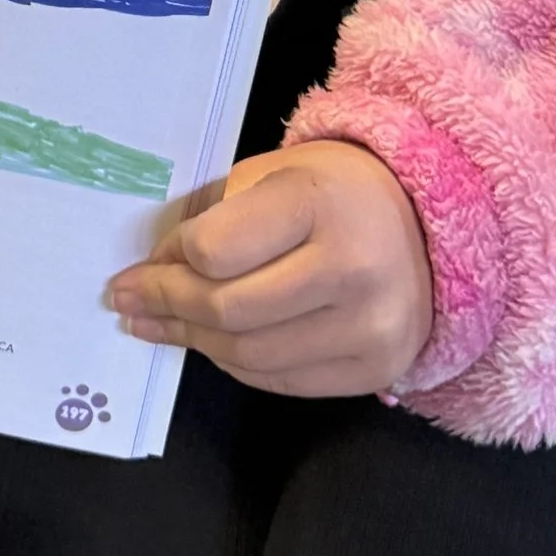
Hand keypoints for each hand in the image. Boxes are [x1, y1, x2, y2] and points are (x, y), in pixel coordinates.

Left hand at [105, 141, 432, 398]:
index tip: (149, 259)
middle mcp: (353, 268)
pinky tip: (211, 343)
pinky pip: (282, 381)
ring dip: (193, 340)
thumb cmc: (333, 192)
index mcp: (319, 202)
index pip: (216, 250)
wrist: (428, 226)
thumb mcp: (272, 175)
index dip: (171, 259)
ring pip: (250, 355)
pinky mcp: (376, 370)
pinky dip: (236, 364)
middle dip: (168, 306)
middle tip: (127, 300)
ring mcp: (370, 328)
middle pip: (230, 309)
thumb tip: (155, 270)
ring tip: (157, 324)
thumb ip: (214, 217)